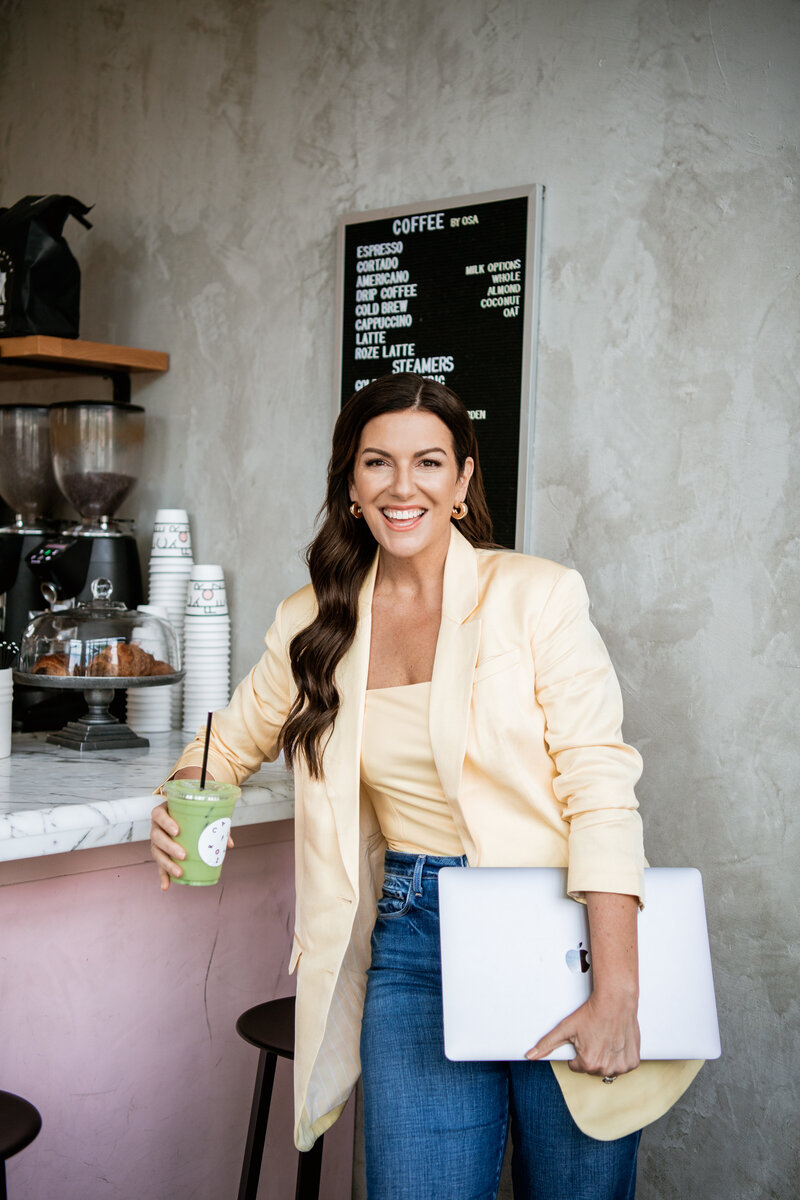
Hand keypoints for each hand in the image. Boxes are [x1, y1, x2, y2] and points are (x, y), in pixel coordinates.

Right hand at [149, 798, 234, 891]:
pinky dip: (163, 876)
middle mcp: (157, 826)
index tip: (177, 831)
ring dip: (167, 864)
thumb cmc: (192, 814)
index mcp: (164, 812)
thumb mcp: (202, 815)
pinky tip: (166, 886)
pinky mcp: (160, 854)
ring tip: (179, 872)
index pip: (158, 814)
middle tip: (184, 854)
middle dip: (169, 846)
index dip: (165, 822)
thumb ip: (215, 825)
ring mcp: (157, 841)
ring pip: (157, 852)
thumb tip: (228, 844)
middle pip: (156, 836)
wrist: (185, 816)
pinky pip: (159, 866)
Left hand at [525, 990, 640, 1077]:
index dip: (578, 1051)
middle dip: (592, 1055)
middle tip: (594, 1036)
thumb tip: (530, 1056)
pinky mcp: (632, 1062)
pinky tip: (616, 1042)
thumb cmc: (591, 1013)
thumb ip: (546, 1044)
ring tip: (605, 1038)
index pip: (576, 1066)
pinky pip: (623, 1066)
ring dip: (606, 1057)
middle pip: (592, 1068)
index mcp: (588, 1063)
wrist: (616, 1001)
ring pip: (608, 1068)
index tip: (583, 1038)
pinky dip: (620, 1056)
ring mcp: (621, 1066)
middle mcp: (606, 1068)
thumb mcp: (565, 1027)